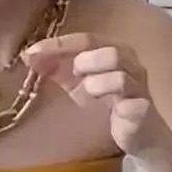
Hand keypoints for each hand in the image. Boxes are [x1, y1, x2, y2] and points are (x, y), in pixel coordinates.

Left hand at [23, 33, 171, 158]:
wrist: (137, 132)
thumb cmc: (107, 100)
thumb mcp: (77, 82)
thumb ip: (56, 67)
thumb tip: (28, 56)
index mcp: (113, 50)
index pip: (86, 39)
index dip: (59, 44)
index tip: (32, 52)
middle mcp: (130, 64)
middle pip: (111, 50)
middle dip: (87, 59)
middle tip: (74, 71)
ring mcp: (139, 87)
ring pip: (121, 76)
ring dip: (99, 82)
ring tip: (89, 90)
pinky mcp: (143, 110)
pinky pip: (132, 103)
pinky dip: (117, 103)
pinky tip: (110, 109)